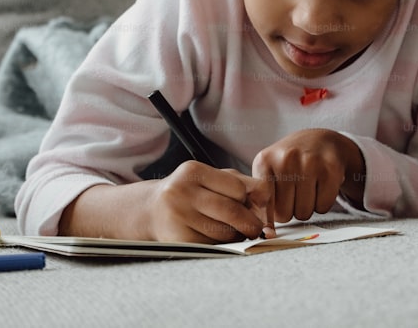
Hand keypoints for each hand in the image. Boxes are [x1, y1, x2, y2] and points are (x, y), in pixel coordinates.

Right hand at [61, 161, 270, 243]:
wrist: (150, 211)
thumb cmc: (189, 193)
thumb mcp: (210, 179)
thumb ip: (240, 183)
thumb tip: (267, 198)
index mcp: (193, 171)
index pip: (237, 188)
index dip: (249, 199)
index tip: (253, 206)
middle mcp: (181, 191)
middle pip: (231, 211)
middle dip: (250, 223)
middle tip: (257, 230)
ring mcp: (176, 216)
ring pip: (223, 232)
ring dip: (236, 235)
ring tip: (234, 232)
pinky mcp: (177, 239)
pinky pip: (212, 246)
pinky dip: (221, 245)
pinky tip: (217, 239)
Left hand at [252, 128, 364, 222]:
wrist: (320, 140)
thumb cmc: (290, 163)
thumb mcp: (268, 171)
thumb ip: (261, 200)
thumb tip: (266, 233)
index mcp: (265, 161)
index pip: (264, 206)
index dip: (271, 213)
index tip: (276, 210)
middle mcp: (286, 158)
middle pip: (285, 214)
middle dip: (291, 210)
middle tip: (295, 192)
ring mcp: (310, 162)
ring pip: (304, 213)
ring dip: (307, 207)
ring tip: (308, 188)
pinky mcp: (331, 169)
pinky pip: (323, 207)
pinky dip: (323, 203)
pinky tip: (321, 186)